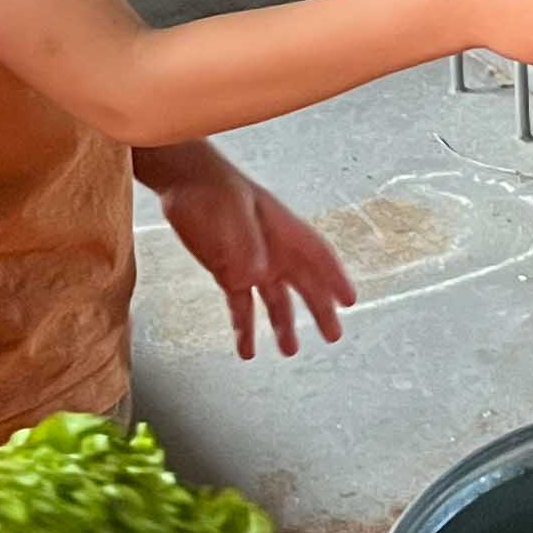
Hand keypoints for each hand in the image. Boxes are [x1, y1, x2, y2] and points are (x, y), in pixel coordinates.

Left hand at [152, 157, 355, 358]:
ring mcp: (252, 262)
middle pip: (303, 283)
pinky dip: (245, 328)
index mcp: (282, 229)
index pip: (317, 255)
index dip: (335, 277)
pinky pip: (242, 306)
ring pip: (275, 300)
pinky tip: (246, 349)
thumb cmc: (213, 188)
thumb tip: (253, 276)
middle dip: (319, 309)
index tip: (348, 299)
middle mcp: (273, 250)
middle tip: (333, 335)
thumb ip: (244, 243)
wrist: (184, 182)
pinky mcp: (228, 272)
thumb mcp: (232, 210)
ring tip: (289, 350)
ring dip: (282, 325)